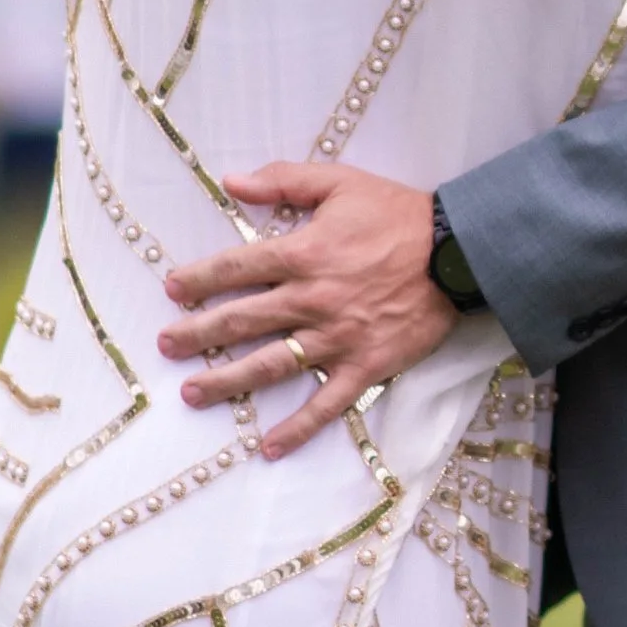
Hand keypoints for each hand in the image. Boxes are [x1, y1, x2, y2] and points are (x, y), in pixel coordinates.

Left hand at [159, 166, 456, 459]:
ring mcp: (337, 338)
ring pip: (271, 364)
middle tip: (166, 346)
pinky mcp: (365, 366)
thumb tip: (232, 181)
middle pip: (242, 320)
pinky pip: (326, 403)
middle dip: (198, 334)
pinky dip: (298, 427)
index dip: (200, 279)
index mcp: (303, 253)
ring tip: (193, 393)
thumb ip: (285, 180)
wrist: (459, 252)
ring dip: (228, 381)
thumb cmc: (399, 214)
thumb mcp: (341, 182)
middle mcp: (311, 299)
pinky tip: (269, 446)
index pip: (237, 268)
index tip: (172, 290)